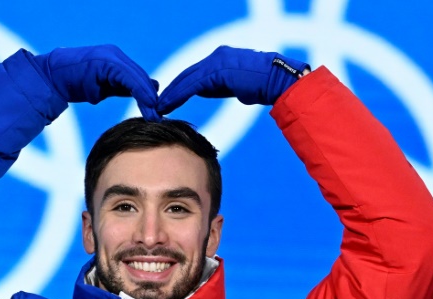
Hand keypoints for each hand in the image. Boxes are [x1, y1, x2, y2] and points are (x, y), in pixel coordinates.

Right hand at [28, 45, 159, 120]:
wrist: (52, 78)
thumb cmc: (73, 84)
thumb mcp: (102, 89)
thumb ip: (122, 89)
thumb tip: (145, 95)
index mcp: (116, 60)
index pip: (138, 78)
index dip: (148, 95)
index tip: (157, 112)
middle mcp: (116, 55)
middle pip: (141, 77)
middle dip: (151, 97)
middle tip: (159, 116)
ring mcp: (111, 57)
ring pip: (137, 77)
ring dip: (147, 97)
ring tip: (154, 114)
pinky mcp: (107, 62)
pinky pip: (129, 78)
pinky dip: (139, 92)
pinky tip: (146, 104)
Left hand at [157, 46, 309, 113]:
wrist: (277, 81)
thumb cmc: (261, 86)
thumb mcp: (233, 85)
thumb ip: (215, 85)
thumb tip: (201, 91)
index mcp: (219, 59)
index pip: (193, 74)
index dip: (178, 87)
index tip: (166, 99)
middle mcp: (216, 56)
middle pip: (186, 75)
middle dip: (170, 90)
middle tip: (155, 104)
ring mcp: (216, 62)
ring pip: (186, 80)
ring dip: (170, 95)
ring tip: (158, 107)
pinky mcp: (217, 71)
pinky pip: (192, 85)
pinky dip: (178, 96)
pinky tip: (167, 106)